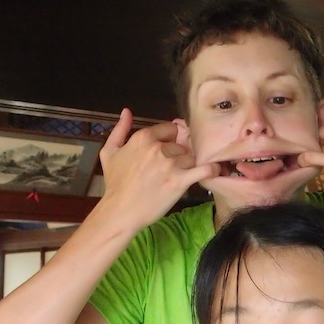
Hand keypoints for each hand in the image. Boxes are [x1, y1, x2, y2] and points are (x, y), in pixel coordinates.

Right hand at [99, 109, 219, 233]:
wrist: (121, 211)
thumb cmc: (115, 184)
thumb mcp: (109, 152)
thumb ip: (120, 130)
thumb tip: (127, 112)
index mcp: (142, 138)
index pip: (169, 129)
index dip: (170, 140)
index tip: (167, 150)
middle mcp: (158, 148)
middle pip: (181, 145)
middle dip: (178, 155)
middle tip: (170, 168)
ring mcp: (170, 165)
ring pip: (191, 157)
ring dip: (188, 166)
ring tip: (179, 177)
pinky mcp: (180, 181)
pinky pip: (204, 169)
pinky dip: (211, 169)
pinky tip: (214, 170)